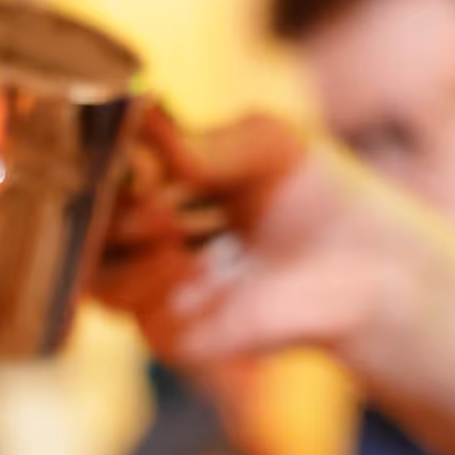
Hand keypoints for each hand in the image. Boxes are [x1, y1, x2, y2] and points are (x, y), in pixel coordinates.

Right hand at [97, 109, 420, 366]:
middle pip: (82, 231)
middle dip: (106, 208)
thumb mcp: (269, 145)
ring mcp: (161, 294)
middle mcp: (149, 243)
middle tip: (152, 190)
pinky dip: (165, 287)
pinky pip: (144, 318)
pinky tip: (200, 269)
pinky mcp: (181, 339)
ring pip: (98, 278)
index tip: (127, 150)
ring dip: (128, 246)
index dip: (97, 163)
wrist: (372, 268)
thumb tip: (146, 115)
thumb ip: (205, 141)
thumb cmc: (324, 200)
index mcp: (160, 189)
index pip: (98, 178)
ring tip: (172, 221)